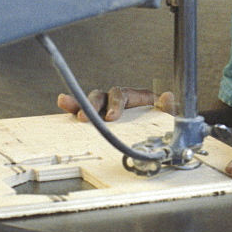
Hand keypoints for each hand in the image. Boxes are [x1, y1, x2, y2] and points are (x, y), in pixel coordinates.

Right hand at [57, 88, 175, 121]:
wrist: (160, 136)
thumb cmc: (162, 123)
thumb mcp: (169, 117)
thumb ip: (169, 109)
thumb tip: (168, 97)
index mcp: (135, 98)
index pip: (121, 95)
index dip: (115, 105)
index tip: (111, 117)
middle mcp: (118, 101)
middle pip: (102, 96)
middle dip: (93, 105)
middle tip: (86, 118)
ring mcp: (106, 110)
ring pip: (90, 102)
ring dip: (78, 103)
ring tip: (65, 102)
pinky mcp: (98, 121)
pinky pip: (84, 112)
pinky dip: (73, 107)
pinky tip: (62, 102)